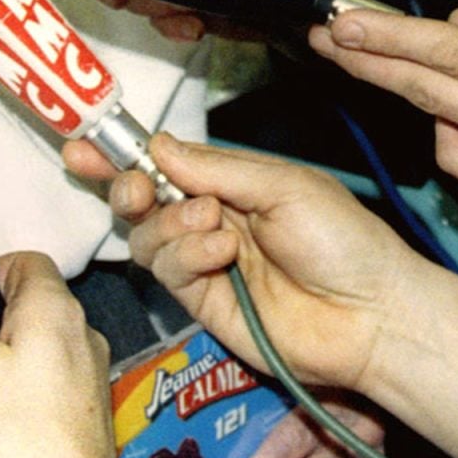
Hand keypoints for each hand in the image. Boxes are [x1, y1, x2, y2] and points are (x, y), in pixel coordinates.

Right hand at [67, 135, 422, 393]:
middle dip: (126, 188)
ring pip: (147, 238)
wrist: (372, 314)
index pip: (170, 163)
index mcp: (237, 183)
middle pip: (144, 201)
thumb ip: (218, 168)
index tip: (85, 143)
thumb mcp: (284, 184)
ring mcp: (207, 264)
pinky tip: (219, 252)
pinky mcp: (204, 304)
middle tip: (133, 186)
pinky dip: (185, 254)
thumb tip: (159, 146)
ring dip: (168, 223)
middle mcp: (216, 221)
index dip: (126, 154)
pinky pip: (168, 272)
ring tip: (211, 222)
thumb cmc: (346, 241)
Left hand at [312, 9, 457, 261]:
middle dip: (369, 63)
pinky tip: (456, 102)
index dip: (390, 37)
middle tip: (325, 37)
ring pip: (439, 128)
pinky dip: (451, 125)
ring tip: (400, 59)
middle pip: (428, 93)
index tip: (344, 21)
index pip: (450, 55)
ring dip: (414, 92)